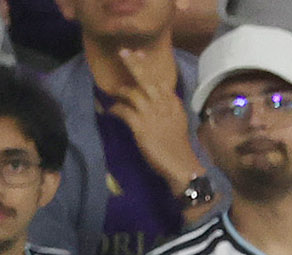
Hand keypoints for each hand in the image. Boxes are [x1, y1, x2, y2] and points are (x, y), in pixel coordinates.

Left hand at [110, 46, 207, 195]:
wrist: (181, 164)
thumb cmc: (178, 146)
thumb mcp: (178, 121)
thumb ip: (169, 107)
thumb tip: (159, 99)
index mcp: (173, 102)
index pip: (159, 79)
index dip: (148, 66)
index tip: (139, 54)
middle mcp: (162, 104)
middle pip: (146, 79)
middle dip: (133, 64)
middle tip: (122, 52)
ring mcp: (151, 114)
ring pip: (133, 92)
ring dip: (121, 91)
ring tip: (115, 93)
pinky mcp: (140, 126)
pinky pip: (124, 111)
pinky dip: (115, 109)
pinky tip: (111, 111)